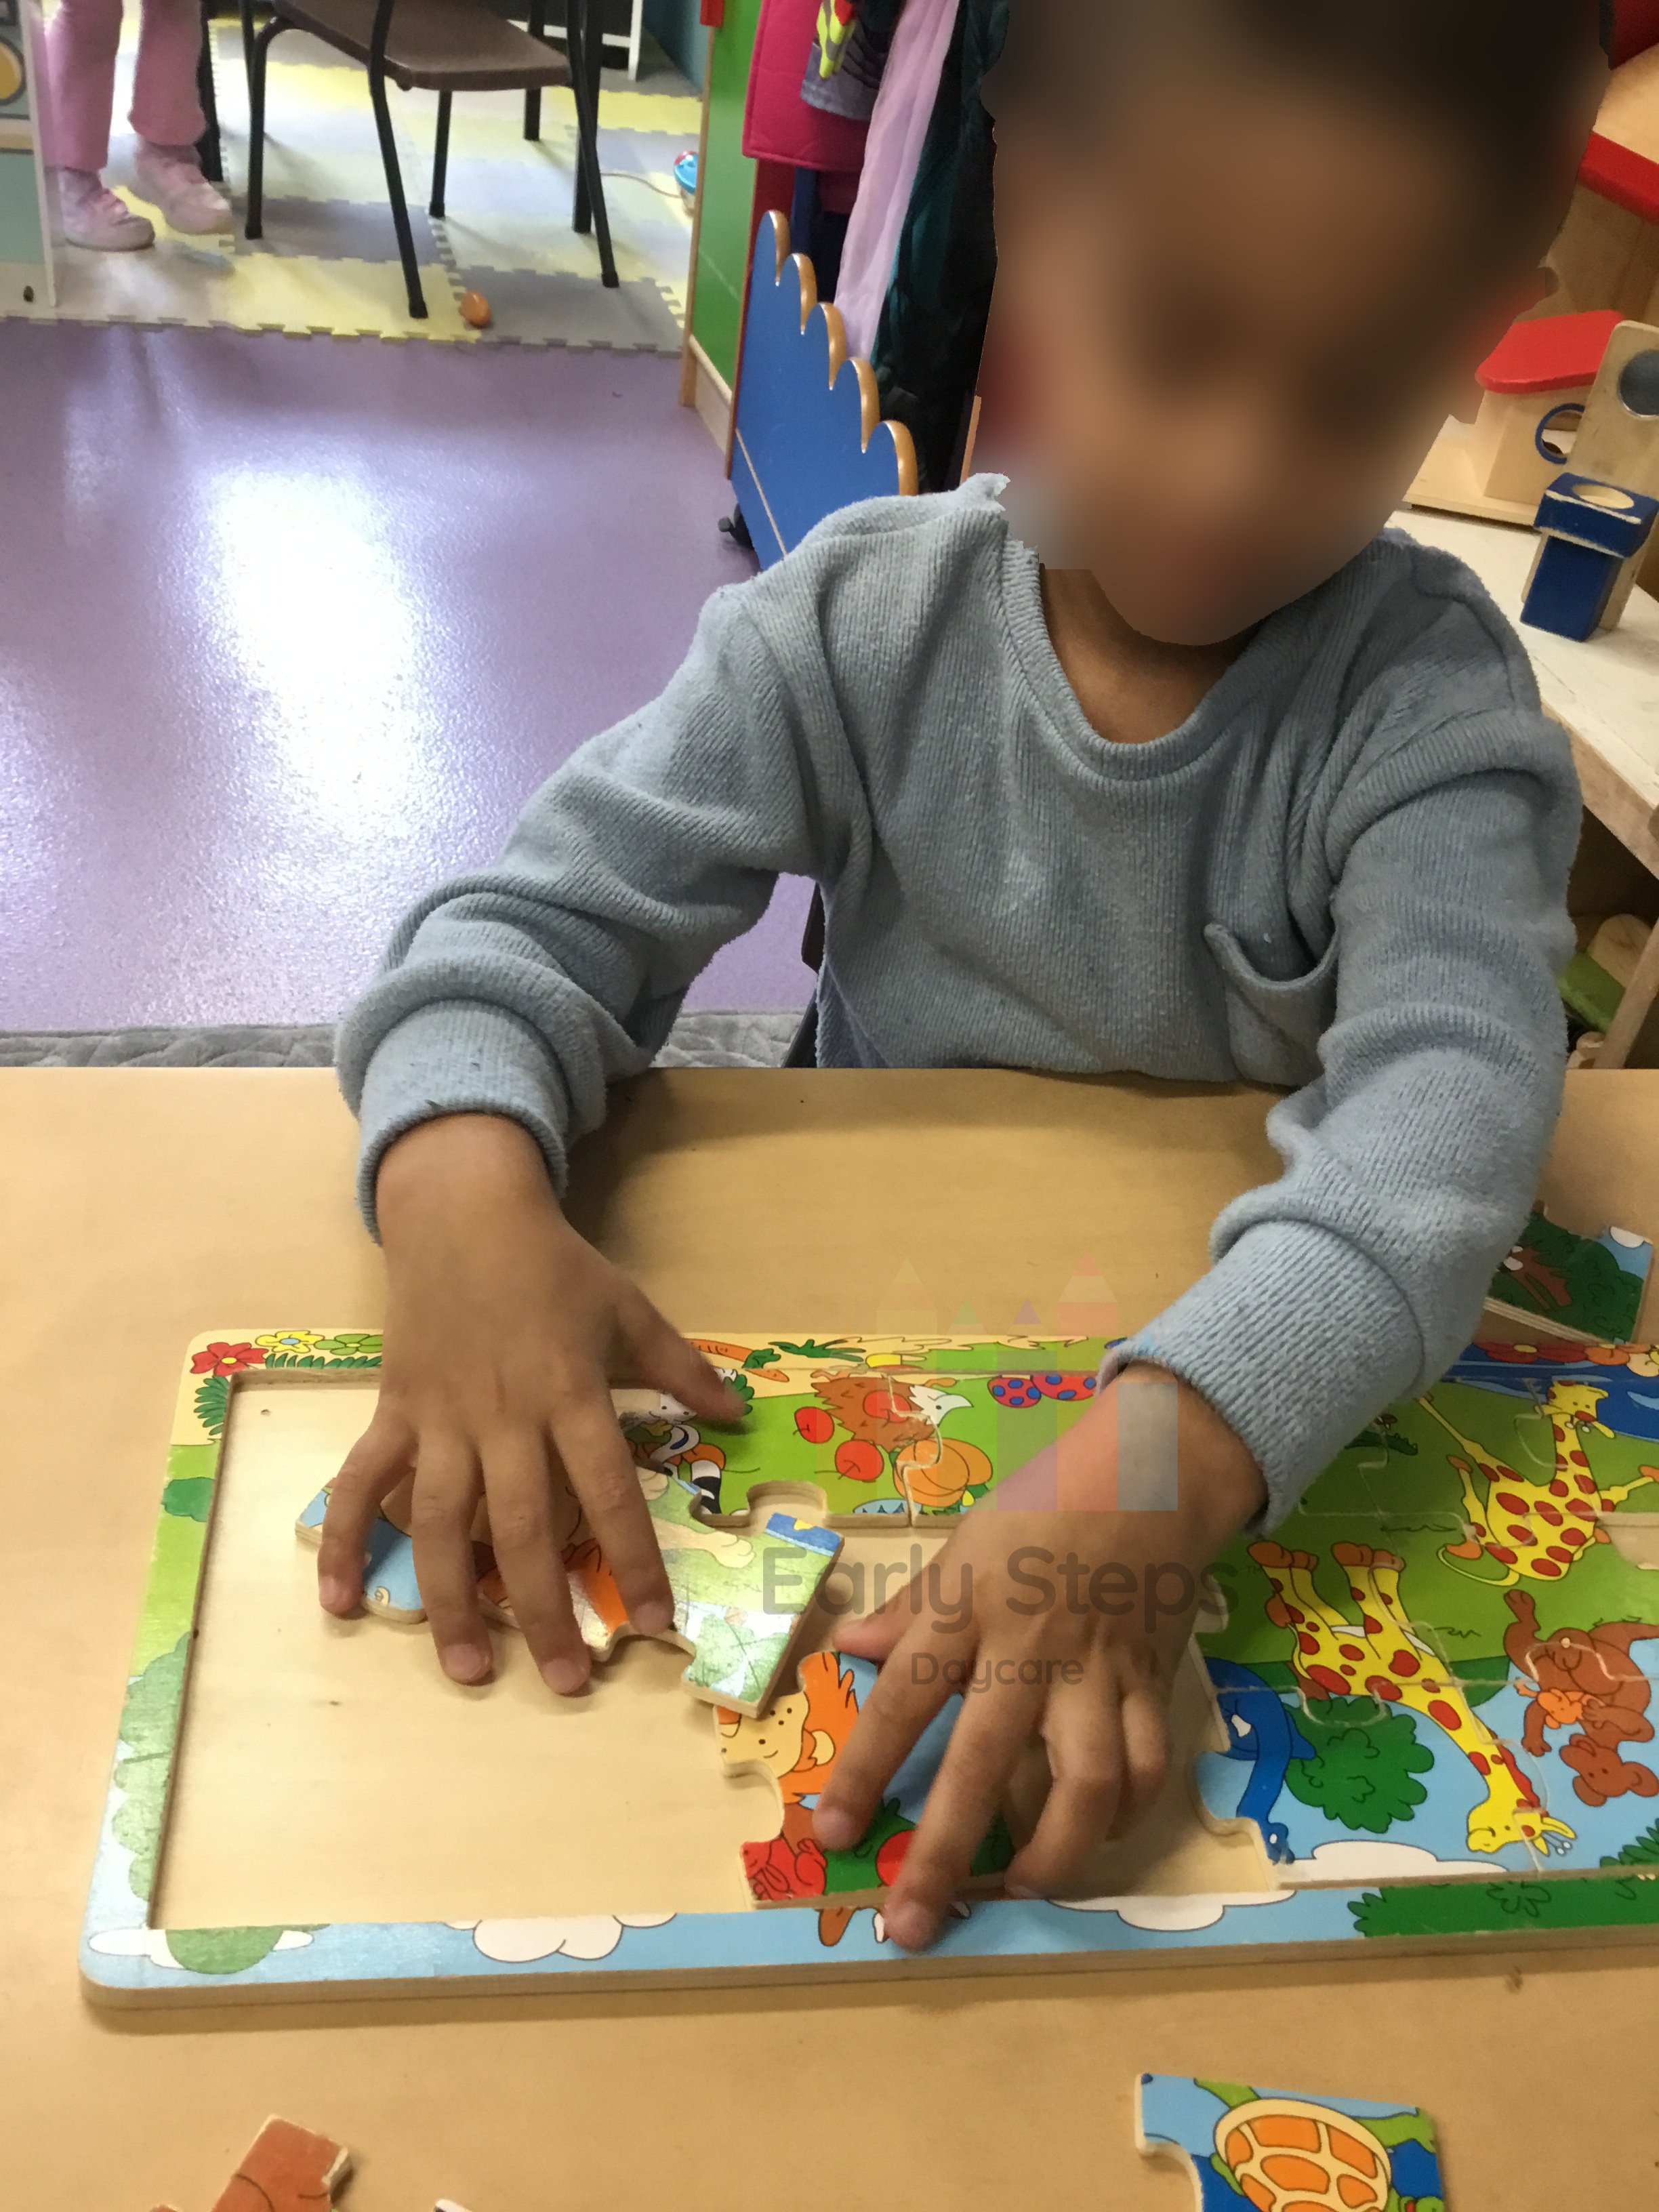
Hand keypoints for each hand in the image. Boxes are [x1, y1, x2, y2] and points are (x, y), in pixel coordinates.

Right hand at [317, 1113, 743, 1690]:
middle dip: (543, 1609)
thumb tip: (739, 1414)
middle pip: (520, 1527)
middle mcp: (502, 1417)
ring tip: (469, 1669)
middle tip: (566, 1682)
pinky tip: (339, 1603)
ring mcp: (439, 1419)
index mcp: (568, 1393)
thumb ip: (681, 1368)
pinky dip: (342, 1542)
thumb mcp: (629, 1308)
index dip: (633, 1558)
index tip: (658, 1622)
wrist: (462, 1211)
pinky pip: (359, 1483)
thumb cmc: (553, 1266)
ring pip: (438, 1523)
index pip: (606, 1490)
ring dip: (451, 1600)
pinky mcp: (392, 1412)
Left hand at [811, 1369, 1265, 1949]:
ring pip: (1086, 1783)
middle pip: (985, 1763)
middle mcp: (1031, 1649)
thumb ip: (912, 1606)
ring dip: (1054, 1853)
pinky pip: (1147, 1768)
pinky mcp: (1154, 1684)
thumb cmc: (1044, 1504)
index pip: (905, 1698)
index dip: (864, 1770)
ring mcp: (1099, 1672)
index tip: (831, 1832)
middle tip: (913, 1924)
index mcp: (970, 1609)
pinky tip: (1095, 1837)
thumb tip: (849, 1646)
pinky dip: (1124, 1816)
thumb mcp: (963, 1542)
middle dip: (945, 1853)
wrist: (1153, 1474)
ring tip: (1021, 1889)